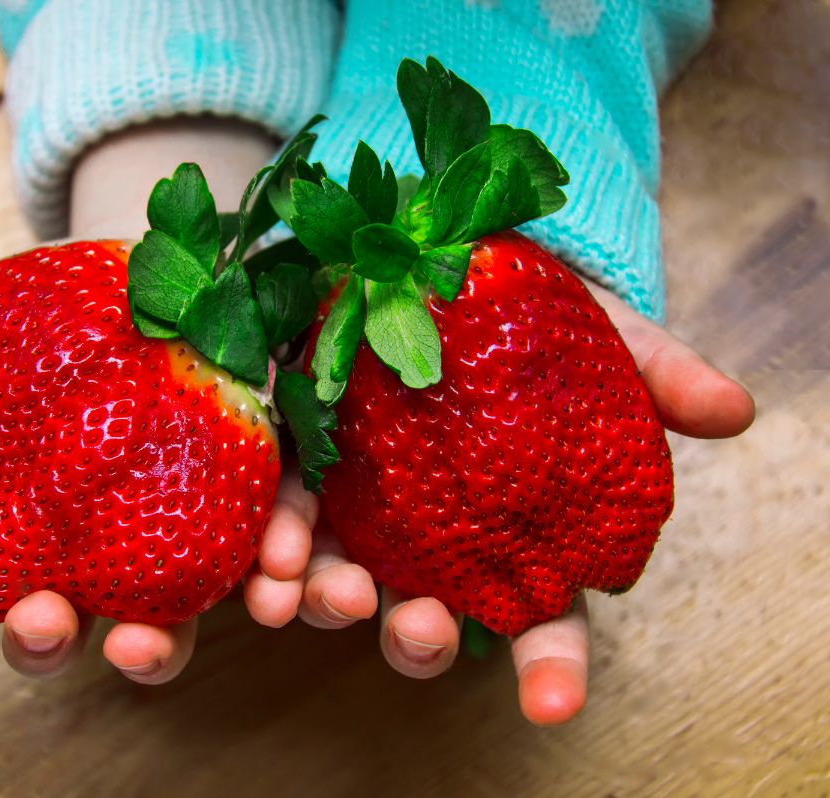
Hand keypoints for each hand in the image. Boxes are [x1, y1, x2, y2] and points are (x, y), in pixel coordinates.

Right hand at [0, 269, 318, 681]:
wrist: (162, 289)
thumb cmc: (51, 316)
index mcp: (9, 529)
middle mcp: (84, 562)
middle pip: (55, 628)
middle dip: (38, 638)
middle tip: (36, 619)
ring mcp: (164, 553)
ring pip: (159, 632)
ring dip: (154, 652)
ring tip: (142, 645)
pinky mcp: (245, 523)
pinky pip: (264, 573)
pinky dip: (278, 587)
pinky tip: (282, 585)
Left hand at [290, 278, 755, 724]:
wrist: (448, 255)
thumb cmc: (535, 315)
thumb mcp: (603, 336)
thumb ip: (659, 377)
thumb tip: (736, 413)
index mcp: (516, 531)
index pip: (542, 619)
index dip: (551, 666)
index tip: (553, 703)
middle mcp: (435, 536)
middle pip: (428, 616)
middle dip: (418, 638)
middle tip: (420, 629)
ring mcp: (366, 505)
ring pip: (344, 582)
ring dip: (327, 604)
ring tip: (316, 598)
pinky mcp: (309, 458)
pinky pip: (285, 517)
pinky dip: (273, 545)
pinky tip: (269, 557)